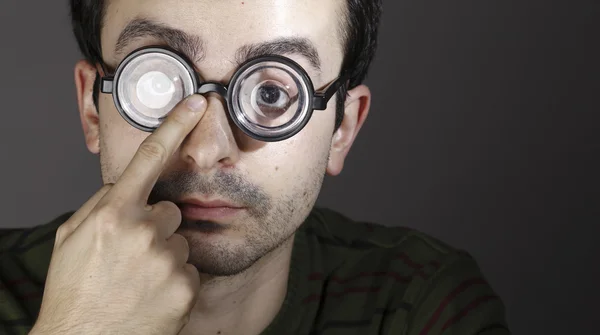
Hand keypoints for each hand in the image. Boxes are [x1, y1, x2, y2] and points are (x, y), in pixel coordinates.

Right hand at [31, 95, 206, 334]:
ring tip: (139, 280)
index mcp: (112, 214)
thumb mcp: (70, 240)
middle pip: (169, 210)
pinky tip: (152, 295)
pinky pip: (189, 268)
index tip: (195, 104)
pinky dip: (175, 279)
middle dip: (155, 227)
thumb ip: (99, 205)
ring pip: (180, 240)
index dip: (174, 125)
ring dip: (165, 254)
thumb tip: (124, 187)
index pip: (149, 158)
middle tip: (132, 256)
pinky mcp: (186, 285)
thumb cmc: (74, 292)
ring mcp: (168, 259)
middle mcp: (143, 231)